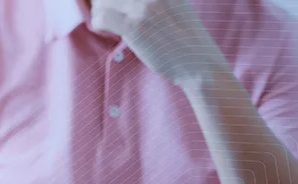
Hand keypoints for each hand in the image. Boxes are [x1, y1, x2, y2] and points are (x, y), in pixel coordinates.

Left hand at [91, 0, 228, 84]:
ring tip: (106, 20)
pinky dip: (98, 22)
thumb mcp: (176, 7)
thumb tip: (133, 3)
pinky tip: (104, 28)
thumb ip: (157, 1)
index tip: (116, 4)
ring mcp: (143, 7)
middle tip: (108, 12)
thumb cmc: (187, 40)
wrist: (199, 63)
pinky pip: (101, 17)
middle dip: (106, 0)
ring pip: (104, 1)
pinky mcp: (134, 26)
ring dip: (100, 10)